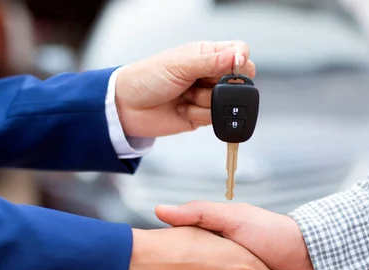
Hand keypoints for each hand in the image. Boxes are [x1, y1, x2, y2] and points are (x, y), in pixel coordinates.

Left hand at [115, 40, 254, 137]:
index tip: (233, 67)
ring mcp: (207, 96)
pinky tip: (181, 108)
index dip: (240, 60)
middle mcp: (210, 75)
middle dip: (219, 86)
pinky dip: (196, 115)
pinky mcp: (203, 116)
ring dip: (202, 102)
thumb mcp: (180, 65)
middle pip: (238, 81)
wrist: (128, 107)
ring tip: (183, 96)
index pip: (238, 52)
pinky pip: (214, 119)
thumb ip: (211, 62)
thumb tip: (237, 56)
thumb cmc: (147, 78)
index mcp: (207, 54)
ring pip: (226, 103)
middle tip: (198, 84)